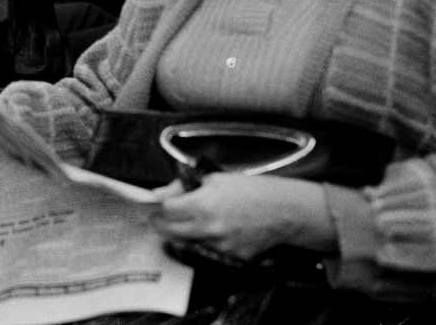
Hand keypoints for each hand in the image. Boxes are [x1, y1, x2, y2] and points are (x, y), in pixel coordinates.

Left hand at [150, 173, 334, 260]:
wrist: (284, 210)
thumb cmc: (253, 190)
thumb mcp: (216, 179)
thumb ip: (186, 187)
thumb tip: (163, 193)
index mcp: (202, 204)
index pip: (165, 210)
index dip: (155, 207)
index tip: (152, 205)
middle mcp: (208, 228)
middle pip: (169, 231)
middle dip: (160, 224)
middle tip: (159, 217)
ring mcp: (219, 245)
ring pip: (186, 243)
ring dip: (180, 234)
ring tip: (184, 223)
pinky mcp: (230, 257)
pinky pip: (207, 251)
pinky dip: (203, 242)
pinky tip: (210, 231)